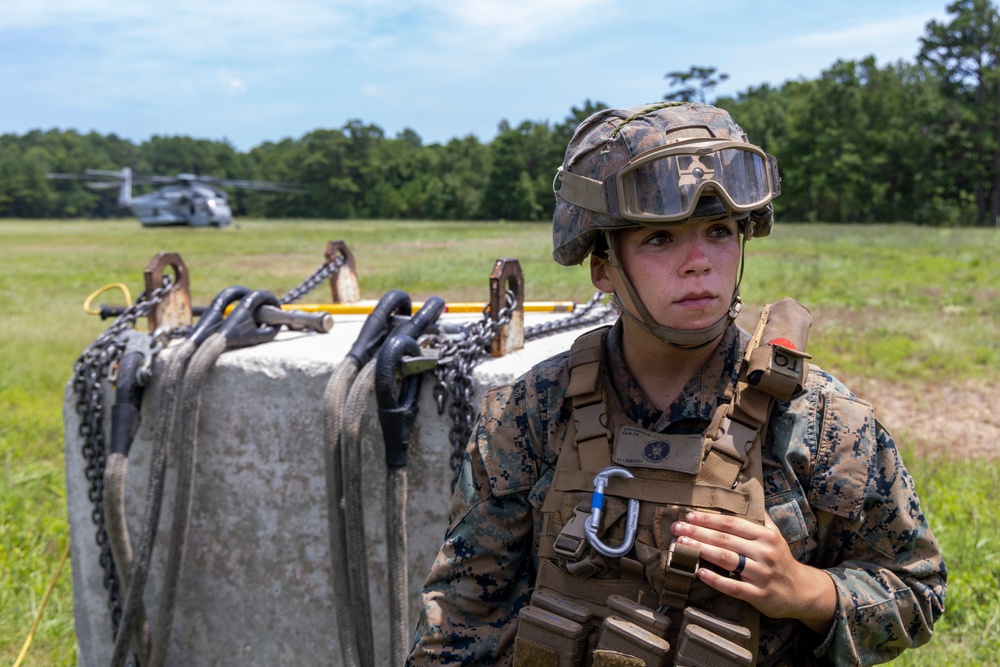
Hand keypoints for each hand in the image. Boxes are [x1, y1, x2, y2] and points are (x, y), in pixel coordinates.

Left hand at [671, 511, 835, 634]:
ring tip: (682, 545)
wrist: (802, 591)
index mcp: (765, 536)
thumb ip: (759, 517)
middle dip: (698, 532)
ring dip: (702, 550)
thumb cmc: (781, 559)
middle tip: (677, 528)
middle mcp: (763, 552)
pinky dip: (716, 580)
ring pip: (727, 560)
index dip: (708, 519)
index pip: (731, 524)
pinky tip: (700, 572)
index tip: (689, 516)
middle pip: (725, 539)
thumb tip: (745, 491)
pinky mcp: (759, 594)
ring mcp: (761, 574)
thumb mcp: (775, 535)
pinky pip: (734, 587)